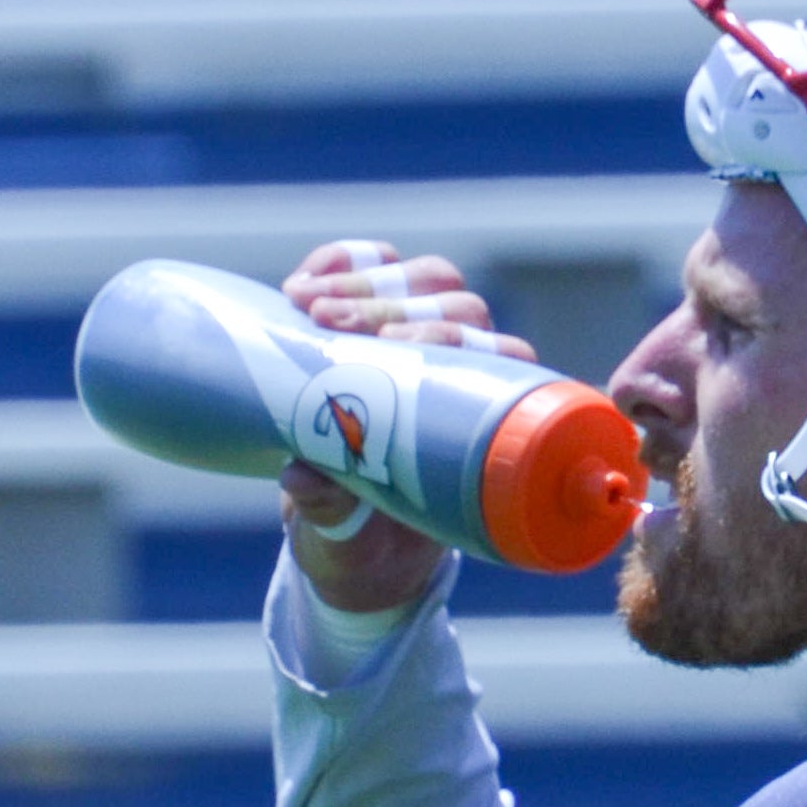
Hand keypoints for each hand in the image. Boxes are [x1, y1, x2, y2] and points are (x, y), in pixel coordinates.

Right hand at [276, 241, 526, 615]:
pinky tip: (302, 283)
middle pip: (460, 305)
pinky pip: (375, 268)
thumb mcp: (344, 539)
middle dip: (392, 307)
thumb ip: (330, 511)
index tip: (391, 350)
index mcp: (485, 422)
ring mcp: (423, 336)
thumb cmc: (363, 544)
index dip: (458, 340)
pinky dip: (343, 261)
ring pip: (425, 278)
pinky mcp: (374, 317)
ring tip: (305, 304)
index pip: (504, 355)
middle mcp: (467, 370)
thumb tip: (302, 475)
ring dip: (367, 282)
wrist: (339, 536)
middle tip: (330, 323)